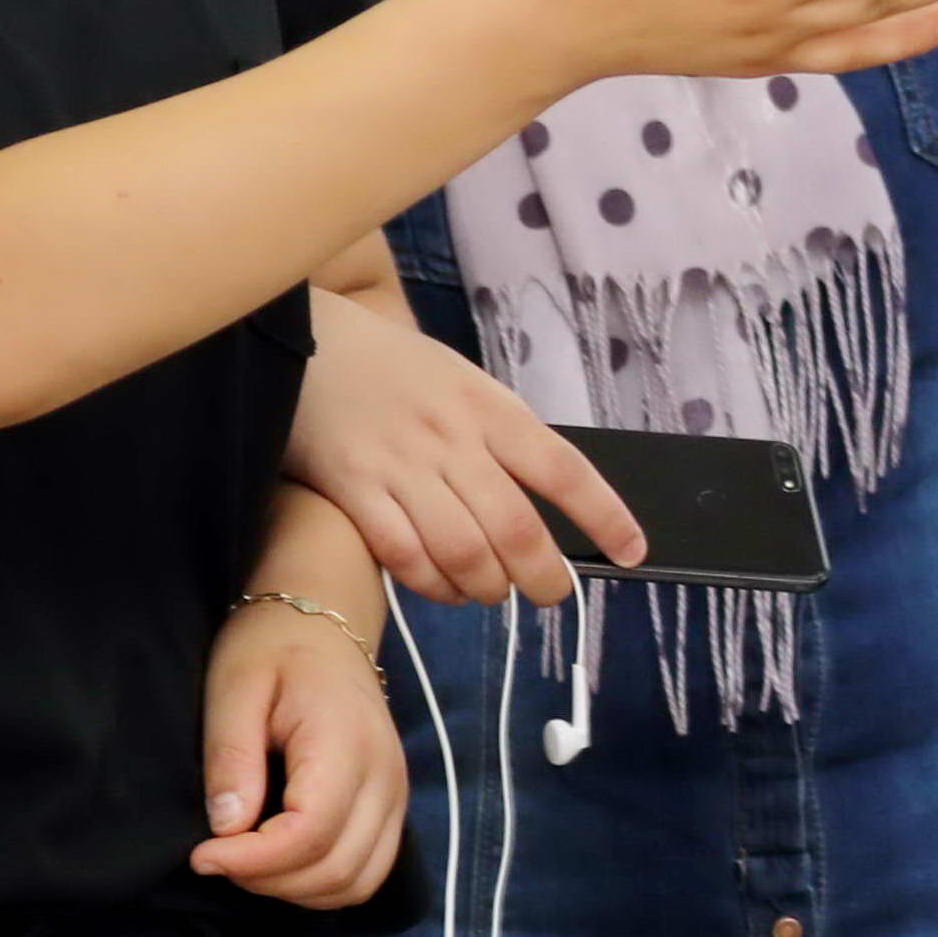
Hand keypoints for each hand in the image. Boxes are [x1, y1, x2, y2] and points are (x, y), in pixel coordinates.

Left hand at [190, 593, 409, 908]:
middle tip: (217, 856)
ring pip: (357, 882)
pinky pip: (369, 870)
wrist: (326, 620)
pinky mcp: (393, 803)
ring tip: (248, 861)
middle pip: (336, 869)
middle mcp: (385, 776)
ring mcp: (396, 792)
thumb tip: (227, 828)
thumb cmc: (273, 647)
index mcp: (344, 743)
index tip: (202, 854)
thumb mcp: (235, 689)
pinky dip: (324, 883)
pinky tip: (282, 862)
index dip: (251, 861)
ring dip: (296, 889)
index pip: (308, 834)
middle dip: (268, 880)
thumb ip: (232, 758)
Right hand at [292, 291, 637, 603]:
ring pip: (463, 551)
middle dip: (543, 576)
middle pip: (514, 528)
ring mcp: (401, 466)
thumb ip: (502, 435)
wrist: (305, 342)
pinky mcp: (353, 490)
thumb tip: (550, 494)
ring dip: (487, 586)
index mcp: (492, 408)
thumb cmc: (394, 368)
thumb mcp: (464, 382)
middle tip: (551, 593)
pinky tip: (445, 588)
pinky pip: (403, 556)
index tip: (633, 552)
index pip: (563, 469)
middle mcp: (453, 439)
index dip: (605, 516)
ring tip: (493, 591)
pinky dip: (432, 584)